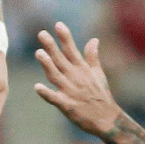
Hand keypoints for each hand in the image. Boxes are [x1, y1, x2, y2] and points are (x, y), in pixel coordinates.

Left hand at [33, 22, 123, 136]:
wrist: (106, 119)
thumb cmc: (101, 95)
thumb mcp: (99, 73)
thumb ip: (92, 56)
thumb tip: (94, 39)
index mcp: (82, 69)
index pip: (72, 50)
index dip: (65, 37)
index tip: (58, 24)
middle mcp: (76, 78)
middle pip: (61, 60)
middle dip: (52, 47)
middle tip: (42, 34)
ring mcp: (71, 92)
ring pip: (56, 76)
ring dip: (47, 65)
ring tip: (38, 53)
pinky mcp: (67, 106)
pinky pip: (54, 99)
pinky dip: (46, 94)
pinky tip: (37, 88)